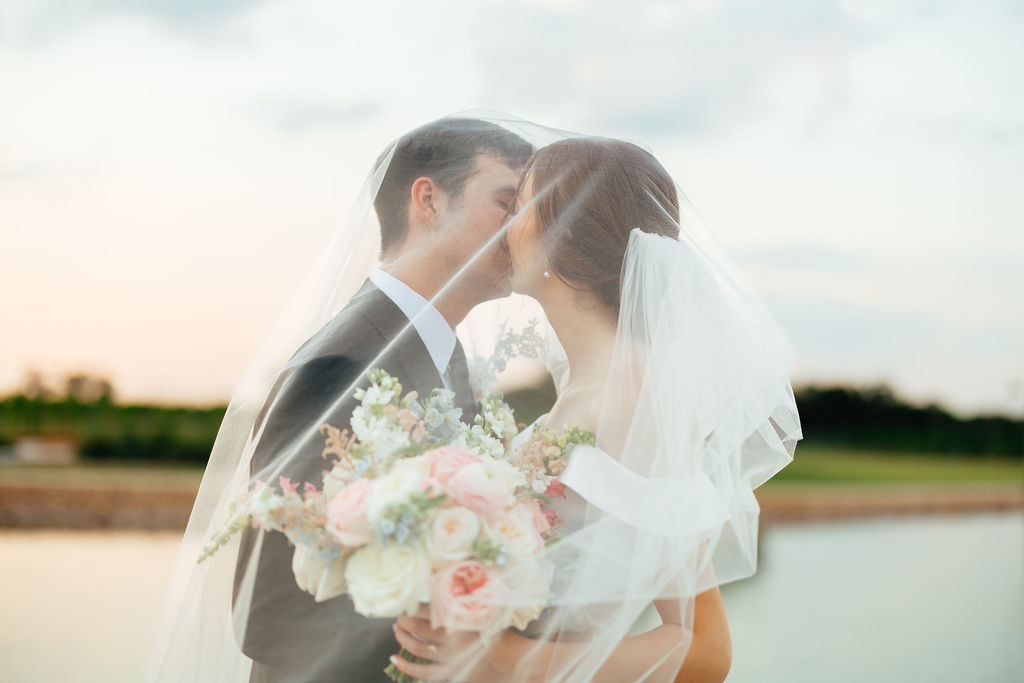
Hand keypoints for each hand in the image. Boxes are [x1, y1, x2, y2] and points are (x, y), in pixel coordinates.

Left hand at [390, 606, 527, 681]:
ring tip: (397, 629)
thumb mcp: (488, 608)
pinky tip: (394, 658)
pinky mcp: (449, 672)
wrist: (512, 660)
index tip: (408, 599)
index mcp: (458, 618)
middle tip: (399, 614)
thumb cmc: (501, 631)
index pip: (427, 607)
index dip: (413, 603)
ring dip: (402, 637)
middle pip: (417, 626)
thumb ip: (471, 594)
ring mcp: (447, 657)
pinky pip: (422, 672)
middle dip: (404, 619)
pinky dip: (406, 666)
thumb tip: (459, 574)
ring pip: (416, 646)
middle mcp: (449, 637)